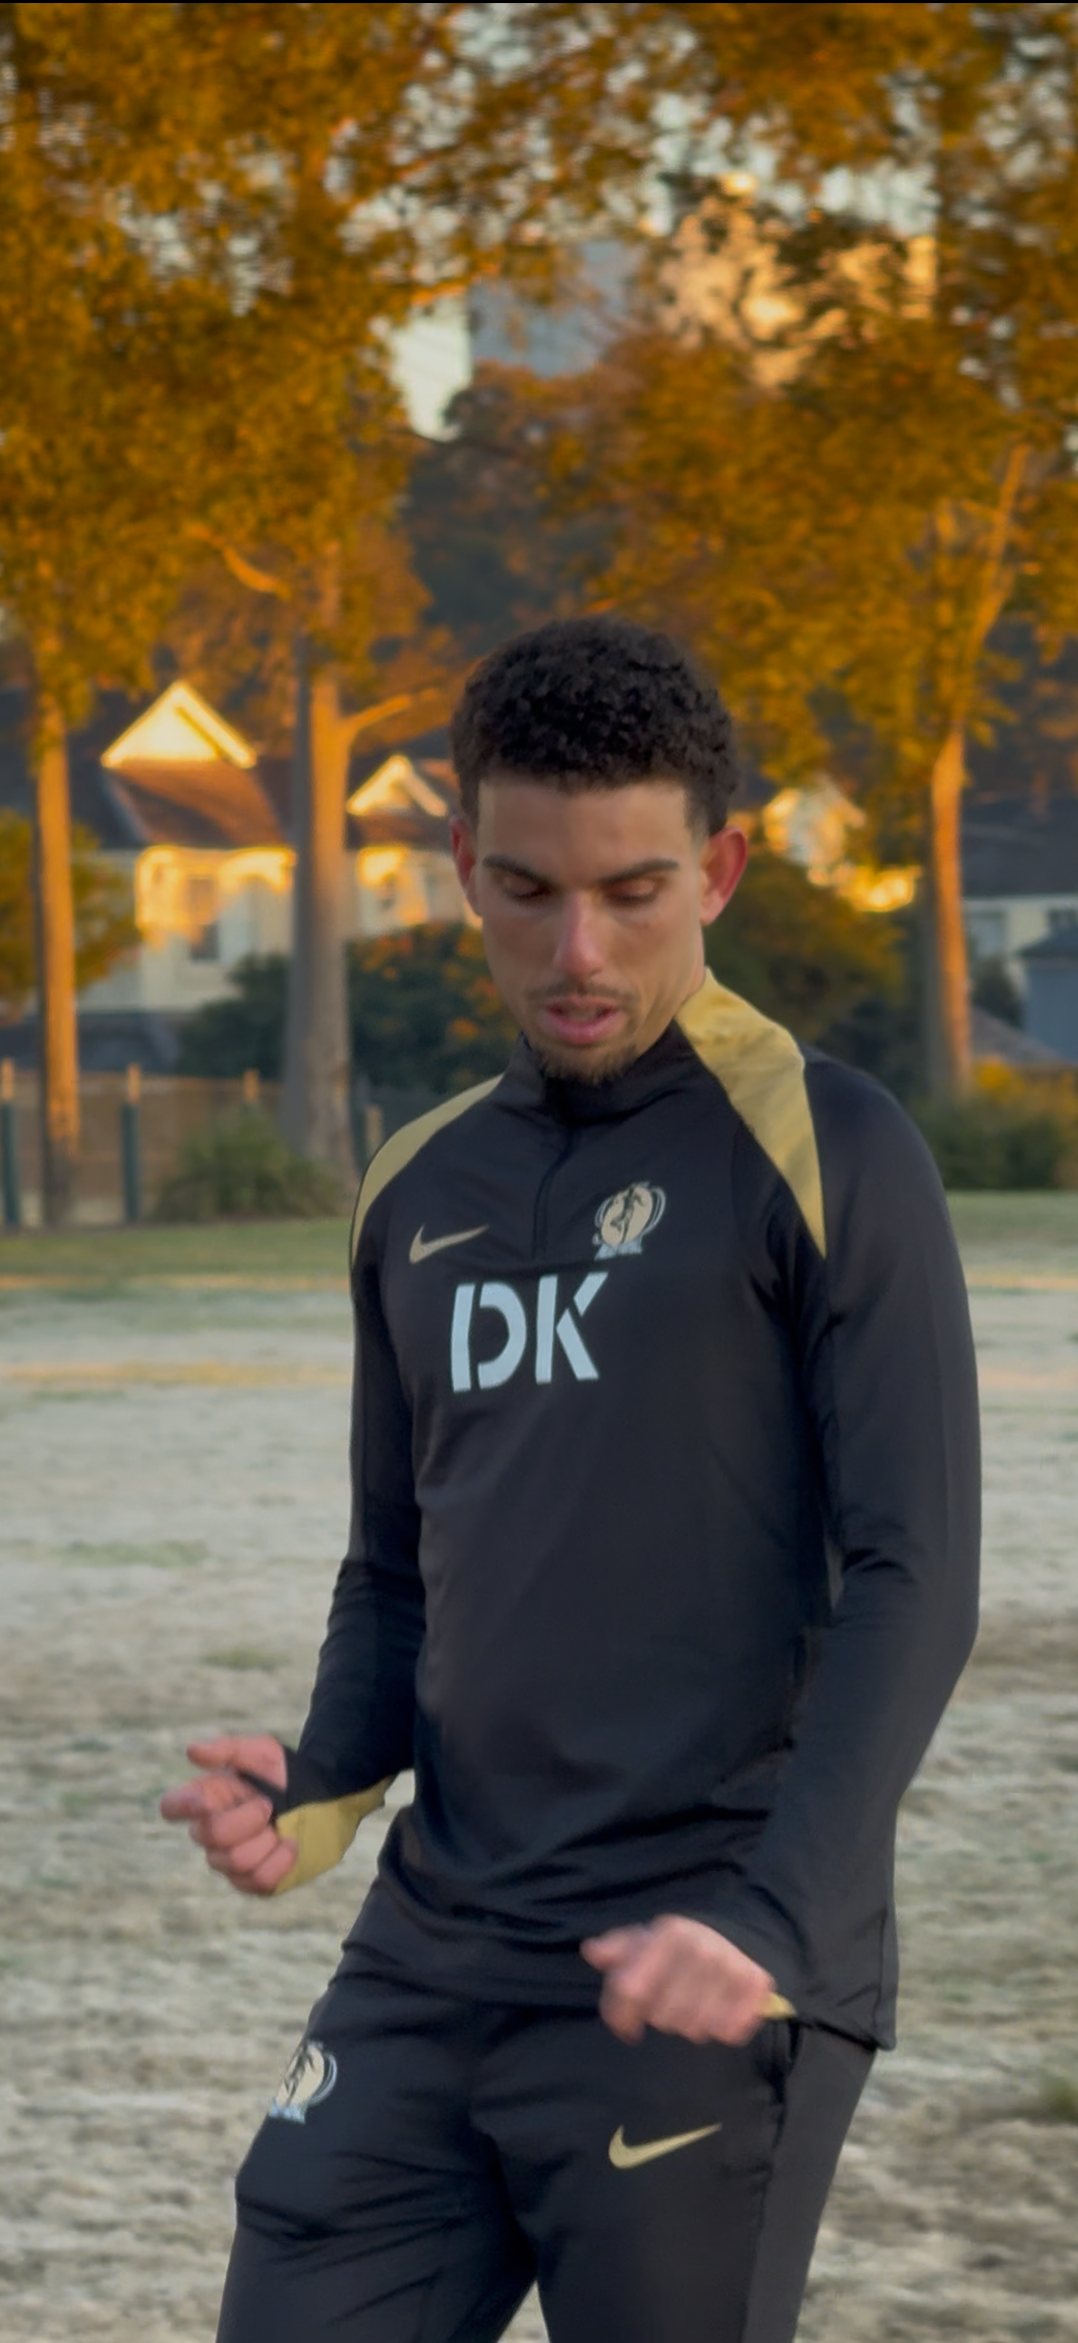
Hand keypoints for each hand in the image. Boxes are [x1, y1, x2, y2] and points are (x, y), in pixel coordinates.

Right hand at [159, 1734, 295, 1896]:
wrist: (325, 1799)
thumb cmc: (286, 1775)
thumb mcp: (263, 1752)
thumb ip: (229, 1749)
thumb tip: (191, 1751)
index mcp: (207, 1797)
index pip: (172, 1807)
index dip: (181, 1807)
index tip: (205, 1801)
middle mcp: (211, 1833)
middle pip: (210, 1836)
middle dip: (247, 1818)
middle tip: (268, 1806)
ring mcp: (230, 1861)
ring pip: (235, 1862)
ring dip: (267, 1839)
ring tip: (280, 1826)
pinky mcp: (254, 1883)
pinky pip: (258, 1882)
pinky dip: (281, 1861)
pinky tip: (290, 1844)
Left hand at [581, 1915, 776, 2045]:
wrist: (735, 1936)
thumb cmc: (678, 1945)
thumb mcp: (646, 1939)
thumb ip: (618, 1948)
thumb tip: (592, 1951)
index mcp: (669, 1933)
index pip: (630, 1989)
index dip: (619, 2014)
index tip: (624, 2026)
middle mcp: (701, 1948)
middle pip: (662, 2016)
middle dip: (658, 2016)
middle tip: (667, 2003)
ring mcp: (731, 1967)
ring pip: (693, 2028)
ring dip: (688, 2024)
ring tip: (691, 2006)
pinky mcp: (756, 1986)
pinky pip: (728, 2032)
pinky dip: (721, 2028)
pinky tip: (716, 2012)